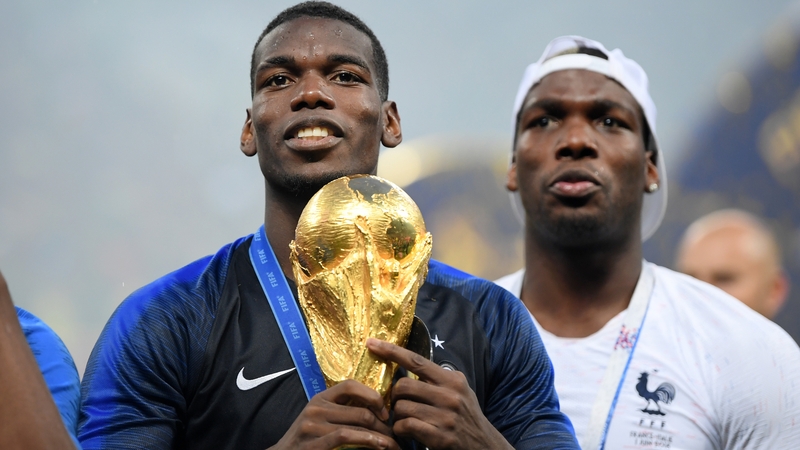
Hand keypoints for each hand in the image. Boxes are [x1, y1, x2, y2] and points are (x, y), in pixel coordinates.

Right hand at [269, 379, 399, 449]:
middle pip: (361, 409)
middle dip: (383, 424)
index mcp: (320, 398)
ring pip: (358, 423)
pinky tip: (378, 446)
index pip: (350, 384)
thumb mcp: (320, 419)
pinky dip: (368, 441)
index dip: (372, 396)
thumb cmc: (307, 441)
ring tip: (392, 444)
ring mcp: (313, 425)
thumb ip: (341, 411)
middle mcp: (316, 408)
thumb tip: (376, 411)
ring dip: (381, 436)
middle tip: (395, 435)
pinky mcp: (314, 442)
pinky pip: (346, 436)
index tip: (385, 412)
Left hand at [367, 338, 512, 449]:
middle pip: (403, 386)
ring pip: (402, 408)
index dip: (391, 350)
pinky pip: (406, 426)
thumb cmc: (466, 417)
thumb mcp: (459, 391)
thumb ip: (438, 378)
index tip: (371, 342)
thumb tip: (410, 363)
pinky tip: (406, 431)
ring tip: (405, 419)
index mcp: (452, 380)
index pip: (416, 360)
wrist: (485, 446)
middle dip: (395, 396)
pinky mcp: (440, 436)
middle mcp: (450, 395)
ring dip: (397, 415)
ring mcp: (446, 416)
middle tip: (400, 403)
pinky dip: (400, 429)